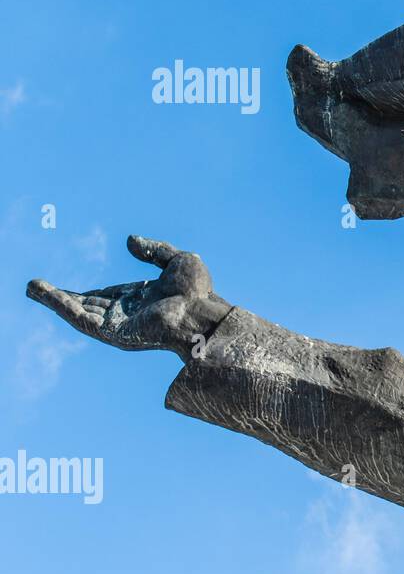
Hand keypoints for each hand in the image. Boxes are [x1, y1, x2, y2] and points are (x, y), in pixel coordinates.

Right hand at [26, 235, 231, 359]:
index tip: (62, 287)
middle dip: (60, 297)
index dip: (83, 292)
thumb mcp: (177, 261)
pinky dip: (61, 306)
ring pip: (78, 311)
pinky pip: (81, 319)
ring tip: (31, 288)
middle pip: (86, 305)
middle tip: (35, 287)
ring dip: (53, 299)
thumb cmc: (197, 292)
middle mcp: (127, 314)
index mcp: (141, 300)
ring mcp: (119, 324)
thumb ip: (153, 250)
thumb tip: (129, 240)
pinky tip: (45, 294)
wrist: (202, 312)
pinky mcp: (113, 333)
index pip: (106, 296)